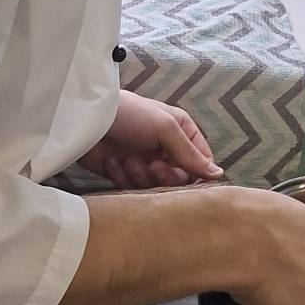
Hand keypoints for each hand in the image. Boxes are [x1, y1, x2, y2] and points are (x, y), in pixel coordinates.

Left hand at [79, 92, 223, 190]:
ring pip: (156, 187)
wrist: (86, 119)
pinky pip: (133, 189)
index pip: (201, 163)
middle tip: (151, 164)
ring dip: (140, 175)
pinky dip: (122, 177)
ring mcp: (145, 162)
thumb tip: (218, 174)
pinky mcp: (124, 174)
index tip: (182, 174)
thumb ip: (190, 154)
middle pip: (179, 180)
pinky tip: (112, 162)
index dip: (194, 173)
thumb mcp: (165, 128)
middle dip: (163, 175)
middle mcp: (166, 149)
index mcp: (182, 132)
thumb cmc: (130, 115)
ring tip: (126, 158)